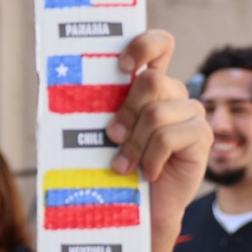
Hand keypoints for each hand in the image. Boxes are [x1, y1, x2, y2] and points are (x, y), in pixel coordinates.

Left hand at [108, 31, 210, 233]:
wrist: (144, 207)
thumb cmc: (120, 166)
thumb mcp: (104, 133)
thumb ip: (96, 107)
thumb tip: (50, 83)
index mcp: (151, 85)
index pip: (159, 44)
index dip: (144, 45)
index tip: (122, 65)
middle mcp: (174, 94)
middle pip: (152, 81)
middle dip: (126, 112)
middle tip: (112, 137)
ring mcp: (191, 113)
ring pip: (157, 113)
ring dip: (135, 144)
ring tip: (125, 166)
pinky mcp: (201, 136)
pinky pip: (169, 137)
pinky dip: (151, 158)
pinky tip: (147, 173)